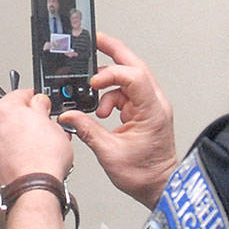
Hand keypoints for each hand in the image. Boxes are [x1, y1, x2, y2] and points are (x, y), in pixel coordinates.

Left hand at [0, 89, 73, 186]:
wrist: (33, 190)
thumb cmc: (41, 160)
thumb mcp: (53, 123)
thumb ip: (42, 107)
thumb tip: (39, 103)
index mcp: (1, 108)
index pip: (21, 94)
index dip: (38, 100)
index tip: (44, 106)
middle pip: (12, 114)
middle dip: (29, 119)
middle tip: (46, 128)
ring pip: (7, 133)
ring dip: (21, 136)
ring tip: (41, 146)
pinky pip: (4, 149)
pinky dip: (14, 150)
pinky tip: (30, 157)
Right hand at [59, 32, 176, 208]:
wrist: (160, 187)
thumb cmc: (145, 175)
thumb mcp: (109, 153)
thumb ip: (87, 130)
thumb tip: (69, 116)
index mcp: (152, 110)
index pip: (134, 76)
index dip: (111, 74)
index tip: (93, 82)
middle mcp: (155, 104)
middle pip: (135, 66)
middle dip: (114, 51)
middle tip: (96, 40)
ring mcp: (151, 107)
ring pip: (130, 78)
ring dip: (110, 82)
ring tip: (94, 94)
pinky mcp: (145, 112)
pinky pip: (127, 93)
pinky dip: (112, 96)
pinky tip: (102, 111)